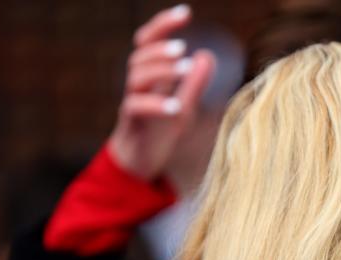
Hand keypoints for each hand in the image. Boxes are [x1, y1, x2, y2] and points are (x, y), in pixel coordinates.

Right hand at [108, 4, 215, 180]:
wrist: (140, 163)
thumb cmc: (160, 132)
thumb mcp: (184, 107)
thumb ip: (193, 84)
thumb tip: (208, 55)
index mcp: (150, 77)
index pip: (150, 43)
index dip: (163, 25)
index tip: (185, 12)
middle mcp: (138, 86)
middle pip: (139, 57)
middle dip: (160, 49)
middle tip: (183, 48)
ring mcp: (132, 103)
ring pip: (137, 77)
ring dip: (161, 69)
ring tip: (185, 67)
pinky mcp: (132, 123)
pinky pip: (136, 107)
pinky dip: (156, 104)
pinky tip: (176, 106)